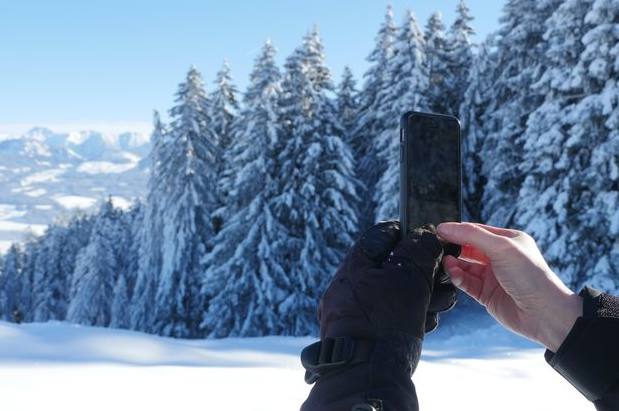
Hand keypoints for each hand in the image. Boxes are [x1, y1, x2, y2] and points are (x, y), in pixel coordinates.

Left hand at [319, 221, 455, 342]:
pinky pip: (387, 315)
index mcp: (354, 265)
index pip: (383, 236)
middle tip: (438, 282)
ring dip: (419, 295)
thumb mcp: (408, 278)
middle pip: (391, 266)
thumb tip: (426, 233)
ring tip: (434, 306)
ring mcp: (353, 310)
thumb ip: (418, 250)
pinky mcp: (361, 332)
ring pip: (393, 292)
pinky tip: (422, 323)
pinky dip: (407, 316)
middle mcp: (349, 285)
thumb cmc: (385, 324)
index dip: (409, 235)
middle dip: (421, 273)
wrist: (367, 378)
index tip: (429, 242)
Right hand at [437, 222, 582, 351]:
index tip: (439, 231)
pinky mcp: (487, 294)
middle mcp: (500, 258)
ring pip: (465, 267)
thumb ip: (471, 236)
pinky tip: (454, 275)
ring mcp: (493, 277)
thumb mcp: (501, 248)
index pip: (476, 231)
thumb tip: (445, 228)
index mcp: (508, 241)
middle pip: (468, 248)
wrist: (544, 313)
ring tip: (445, 263)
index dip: (458, 231)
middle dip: (453, 248)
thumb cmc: (530, 276)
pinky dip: (458, 279)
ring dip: (454, 264)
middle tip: (437, 247)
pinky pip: (467, 283)